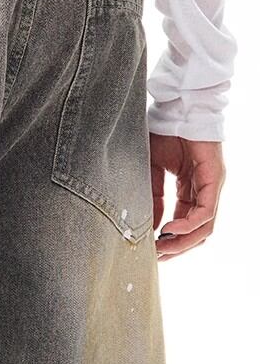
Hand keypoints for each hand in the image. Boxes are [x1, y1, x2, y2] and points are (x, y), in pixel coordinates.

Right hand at [149, 134, 225, 260]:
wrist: (176, 106)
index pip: (184, 223)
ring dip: (183, 242)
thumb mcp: (152, 171)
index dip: (168, 240)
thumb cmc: (163, 133)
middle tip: (156, 257)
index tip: (150, 250)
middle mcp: (204, 191)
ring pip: (205, 227)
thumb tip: (152, 225)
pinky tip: (170, 230)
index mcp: (190, 189)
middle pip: (197, 232)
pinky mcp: (214, 179)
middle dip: (176, 248)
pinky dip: (189, 224)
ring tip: (162, 249)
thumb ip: (154, 197)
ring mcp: (211, 186)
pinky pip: (206, 211)